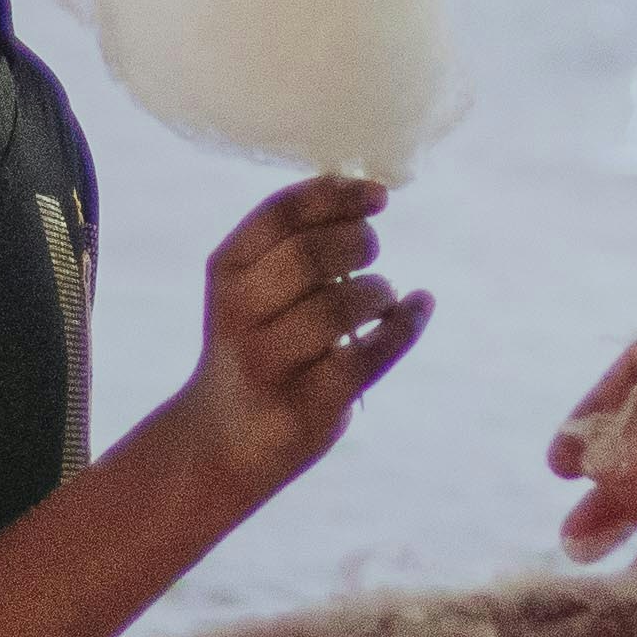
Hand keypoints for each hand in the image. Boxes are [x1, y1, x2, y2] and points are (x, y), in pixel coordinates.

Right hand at [160, 174, 429, 493]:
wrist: (221, 440)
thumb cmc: (253, 346)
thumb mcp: (250, 289)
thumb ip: (293, 245)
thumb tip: (367, 196)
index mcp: (226, 271)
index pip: (281, 215)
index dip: (336, 195)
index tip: (379, 196)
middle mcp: (238, 314)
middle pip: (309, 257)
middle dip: (358, 243)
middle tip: (372, 251)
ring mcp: (268, 364)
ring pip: (338, 308)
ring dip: (377, 292)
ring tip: (380, 296)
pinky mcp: (304, 407)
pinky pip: (367, 358)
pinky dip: (404, 327)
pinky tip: (416, 309)